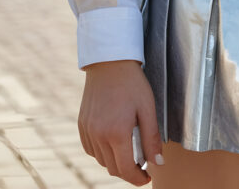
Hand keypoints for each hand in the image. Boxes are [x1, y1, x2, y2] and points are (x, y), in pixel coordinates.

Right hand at [78, 59, 163, 185]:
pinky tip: (112, 141)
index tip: (147, 176)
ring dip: (115, 161)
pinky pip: (91, 149)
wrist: (110, 61)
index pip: (126, 170)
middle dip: (128, 171)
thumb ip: (152, 139)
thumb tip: (157, 164)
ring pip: (101, 160)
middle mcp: (98, 135)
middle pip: (113, 168)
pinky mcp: (81, 125)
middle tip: (141, 162)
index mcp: (116, 133)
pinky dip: (102, 152)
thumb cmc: (132, 83)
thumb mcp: (148, 109)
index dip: (138, 178)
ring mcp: (88, 130)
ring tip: (128, 148)